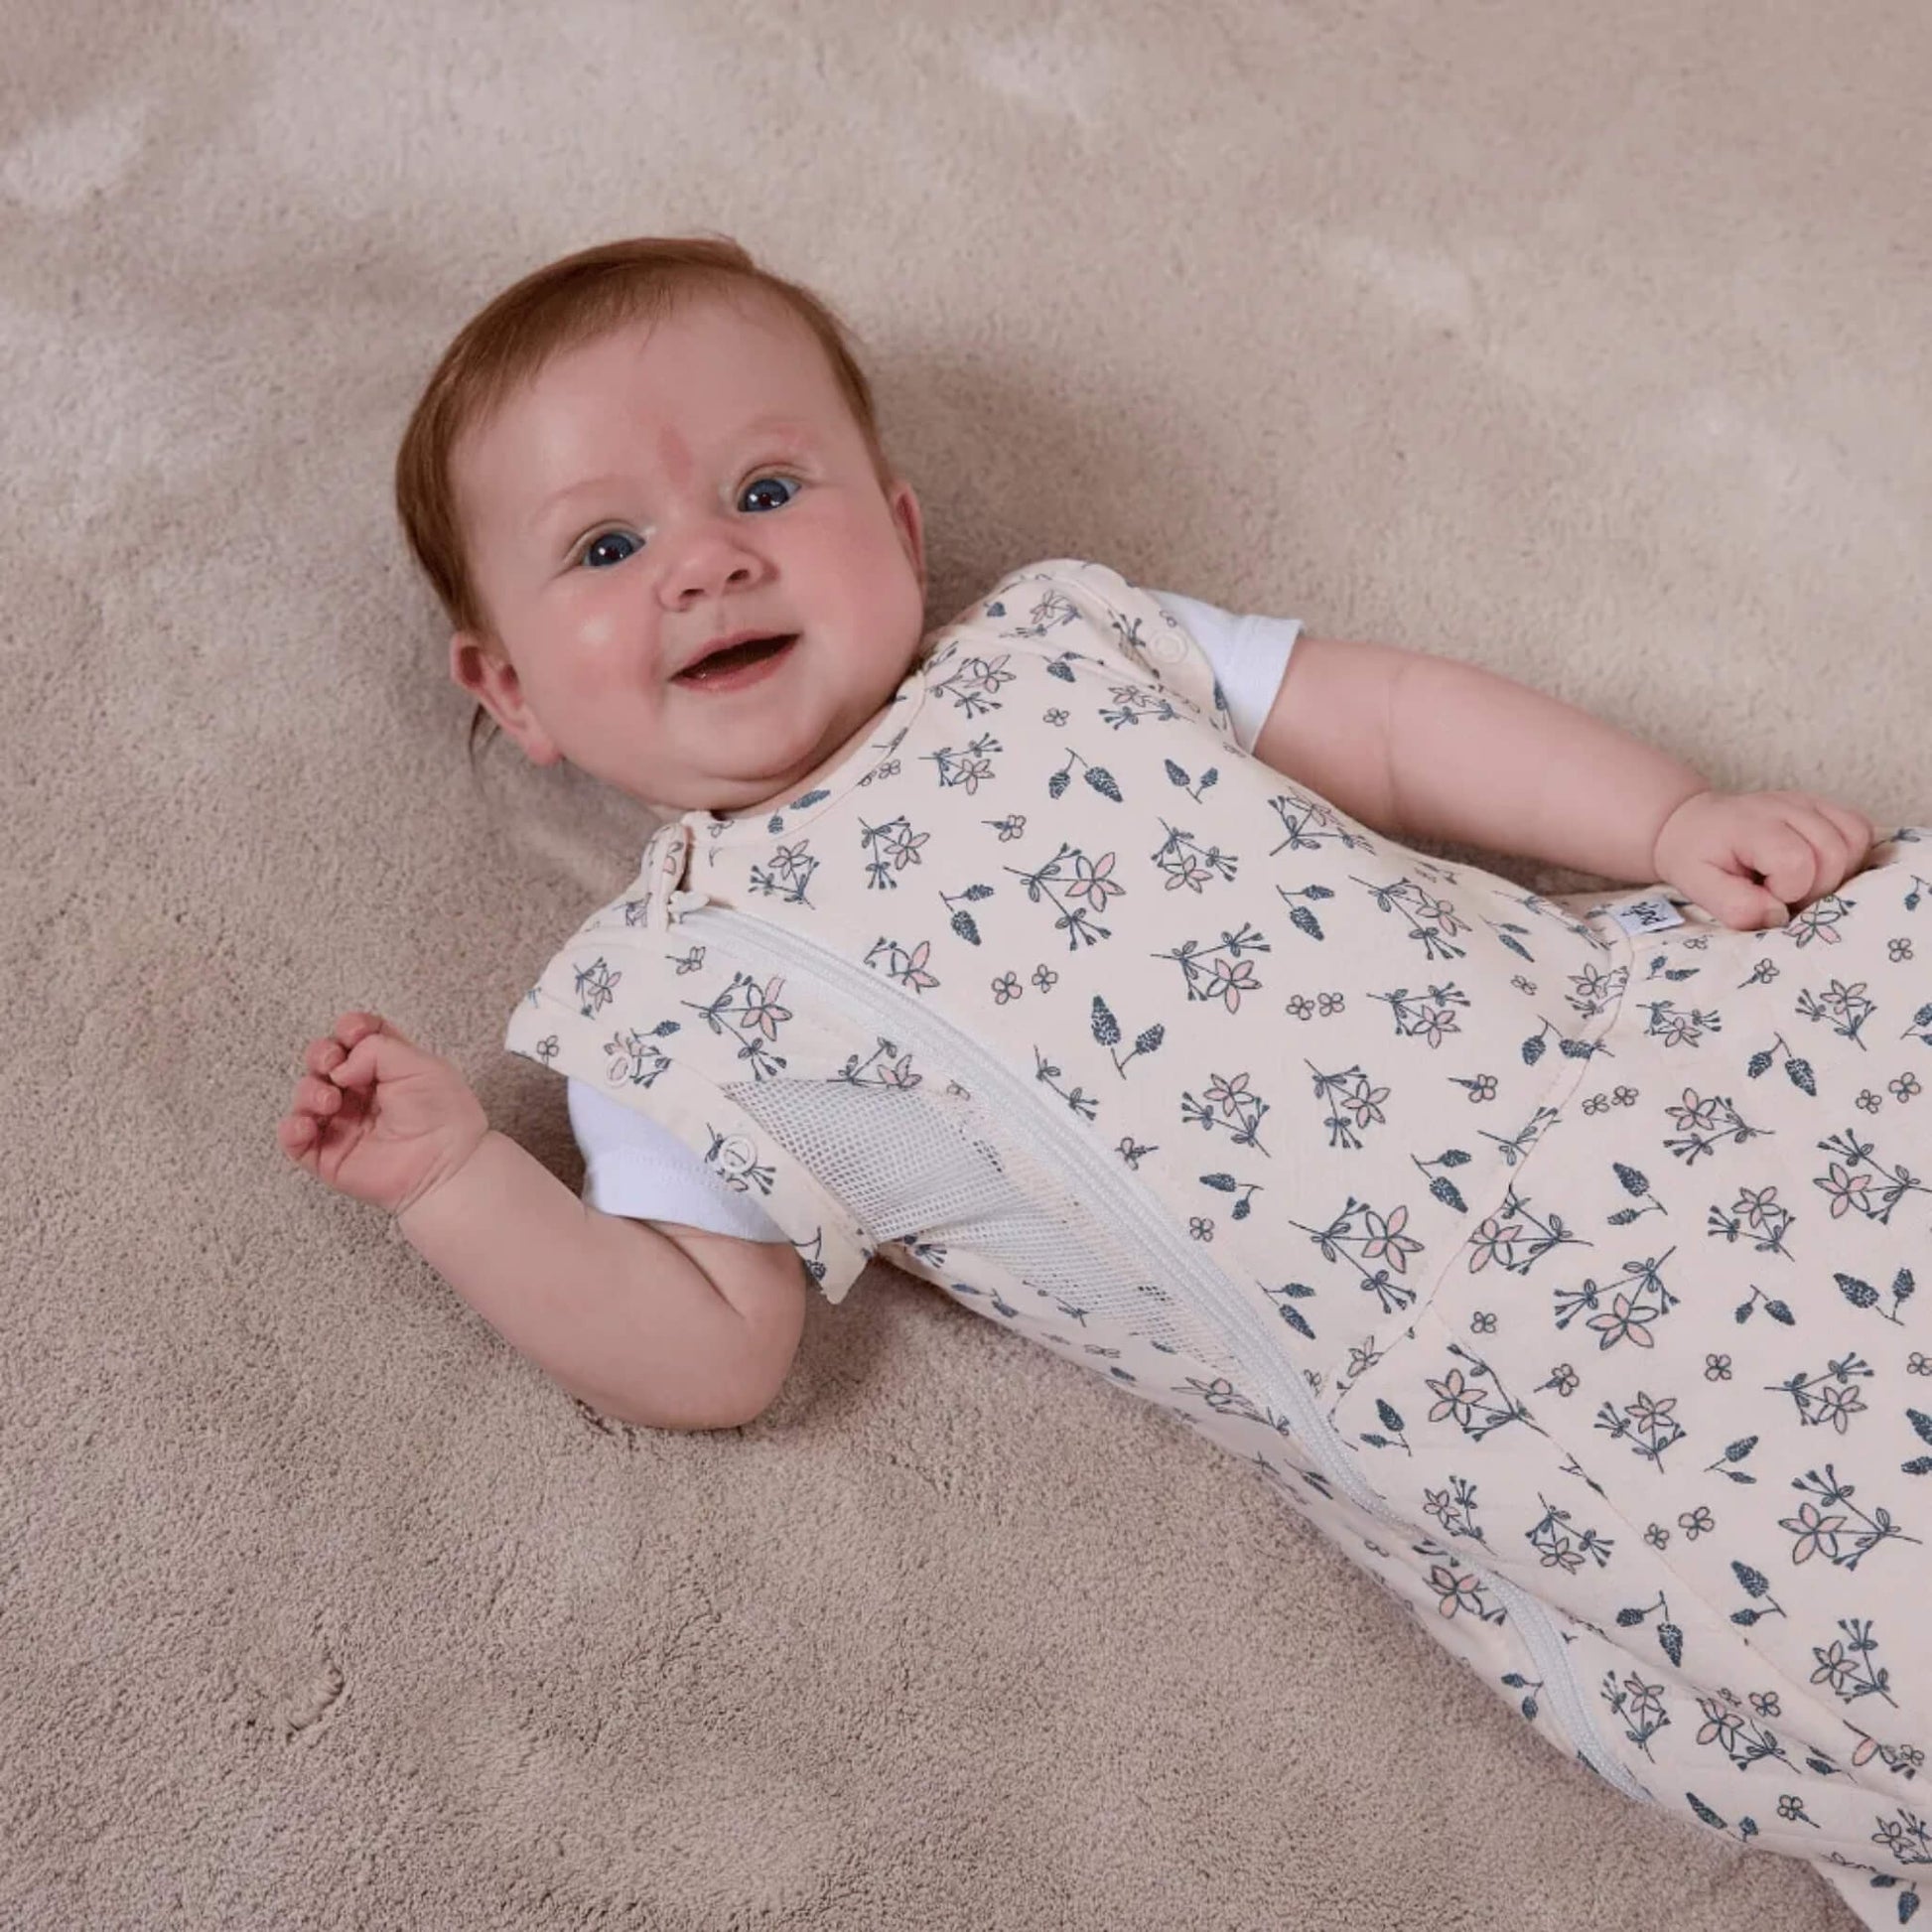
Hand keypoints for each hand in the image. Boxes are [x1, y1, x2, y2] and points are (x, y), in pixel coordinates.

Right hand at [277, 1011, 489, 1216]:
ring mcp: (343, 1123)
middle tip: (334, 1064)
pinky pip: (294, 1139)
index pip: (355, 1037)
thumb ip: (376, 1049)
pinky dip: (292, 1127)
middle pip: (324, 1060)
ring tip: (331, 1100)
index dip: (348, 1028)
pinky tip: (308, 1123)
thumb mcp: (420, 1065)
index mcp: (387, 1067)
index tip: (353, 1032)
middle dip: (321, 1054)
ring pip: (306, 1094)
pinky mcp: (329, 1155)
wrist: (447, 1166)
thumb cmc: (444, 1117)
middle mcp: (362, 1092)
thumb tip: (341, 1066)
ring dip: (309, 1090)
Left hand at [1652, 789, 1876, 931]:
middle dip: (1814, 888)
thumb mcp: (1698, 886)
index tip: (1763, 894)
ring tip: (1800, 881)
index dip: (1787, 891)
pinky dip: (1849, 858)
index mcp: (1753, 825)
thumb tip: (1779, 917)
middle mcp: (1787, 806)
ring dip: (1836, 874)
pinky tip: (1819, 869)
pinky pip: (1860, 831)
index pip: (1797, 862)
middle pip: (1834, 854)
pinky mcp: (1824, 807)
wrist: (1693, 824)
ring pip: (1855, 842)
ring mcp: (1810, 803)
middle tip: (1782, 893)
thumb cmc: (1696, 857)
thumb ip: (1735, 906)